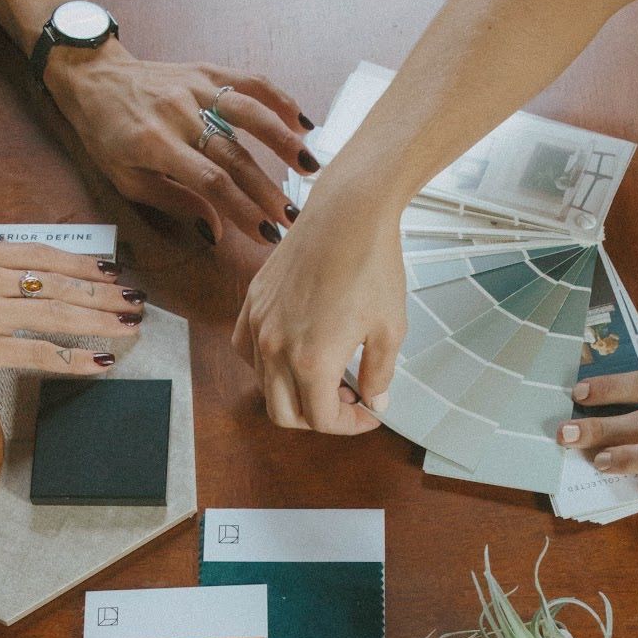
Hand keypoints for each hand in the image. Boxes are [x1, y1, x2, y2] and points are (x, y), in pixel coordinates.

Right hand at [0, 241, 143, 396]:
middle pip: (58, 282)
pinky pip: (38, 352)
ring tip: (130, 327)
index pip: (41, 253)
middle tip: (136, 300)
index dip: (81, 263)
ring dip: (99, 321)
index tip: (110, 271)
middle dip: (103, 292)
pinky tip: (99, 363)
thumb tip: (1, 267)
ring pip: (56, 314)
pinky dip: (73, 358)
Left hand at [44, 40, 316, 245]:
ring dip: (283, 140)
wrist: (93, 78)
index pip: (210, 181)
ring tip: (310, 166)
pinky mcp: (205, 71)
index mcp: (155, 145)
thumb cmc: (106, 136)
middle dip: (268, 189)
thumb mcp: (127, 179)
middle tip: (295, 216)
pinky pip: (248, 81)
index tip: (267, 233)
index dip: (242, 209)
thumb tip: (215, 230)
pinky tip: (302, 121)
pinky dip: (278, 99)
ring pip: (249, 113)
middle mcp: (179, 113)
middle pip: (234, 155)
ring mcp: (195, 88)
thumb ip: (174, 202)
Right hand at [231, 169, 404, 433]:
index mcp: (312, 361)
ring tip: (324, 375)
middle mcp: (276, 348)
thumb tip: (374, 401)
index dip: (350, 425)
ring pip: (263, 385)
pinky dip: (266, 363)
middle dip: (318, 418)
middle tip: (346, 402)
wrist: (349, 211)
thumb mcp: (391, 329)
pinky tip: (292, 351)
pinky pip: (246, 350)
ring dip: (293, 392)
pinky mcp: (253, 303)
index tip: (368, 414)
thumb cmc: (372, 262)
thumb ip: (380, 375)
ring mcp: (259, 325)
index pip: (321, 420)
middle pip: (285, 415)